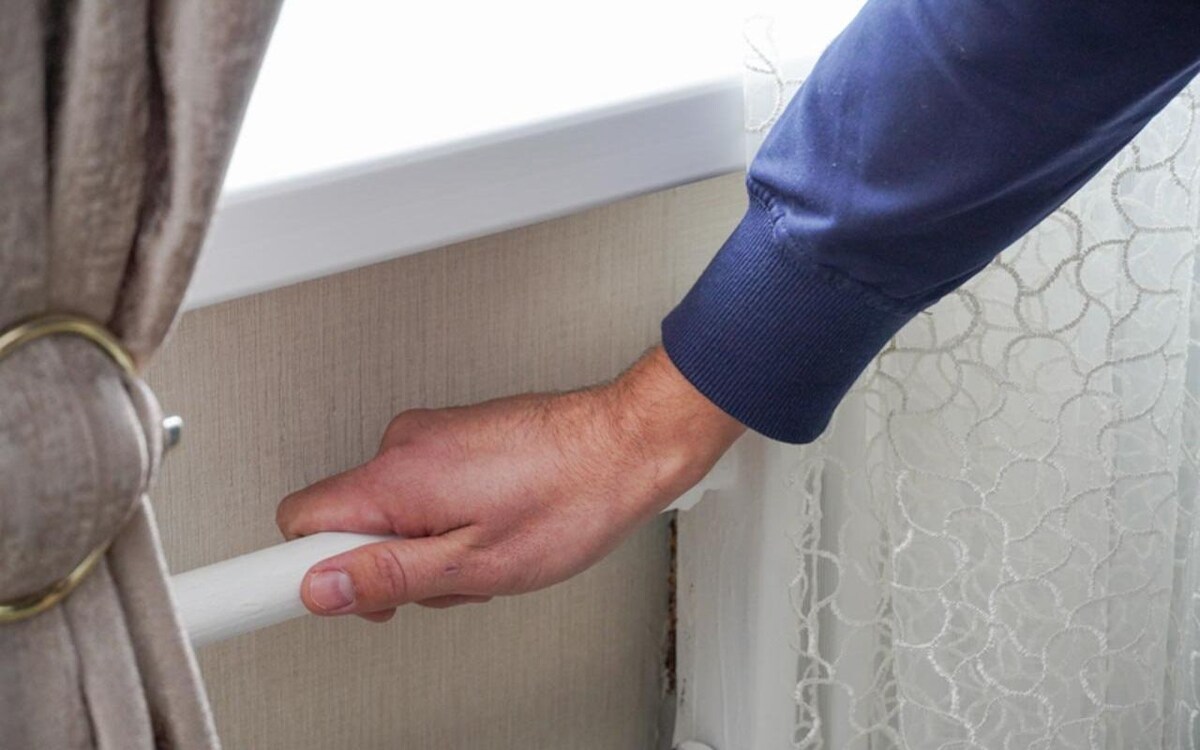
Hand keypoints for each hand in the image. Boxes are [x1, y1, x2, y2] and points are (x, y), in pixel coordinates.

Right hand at [275, 346, 743, 620]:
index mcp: (398, 475)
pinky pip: (423, 491)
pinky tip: (496, 526)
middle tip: (450, 577)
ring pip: (391, 512)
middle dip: (389, 565)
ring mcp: (430, 436)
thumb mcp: (478, 564)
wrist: (628, 443)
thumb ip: (391, 577)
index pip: (298, 521)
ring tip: (490, 548)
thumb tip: (321, 588)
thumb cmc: (572, 496)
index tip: (296, 597)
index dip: (295, 568)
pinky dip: (448, 520)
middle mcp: (404, 445)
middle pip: (349, 523)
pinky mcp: (455, 437)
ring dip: (428, 546)